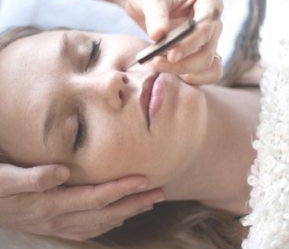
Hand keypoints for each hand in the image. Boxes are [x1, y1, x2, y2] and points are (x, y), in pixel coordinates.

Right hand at [0, 163, 164, 240]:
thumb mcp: (6, 178)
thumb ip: (34, 176)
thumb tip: (63, 172)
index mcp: (52, 204)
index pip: (96, 198)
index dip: (121, 189)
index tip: (143, 180)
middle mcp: (59, 218)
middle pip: (106, 212)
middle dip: (135, 202)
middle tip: (160, 192)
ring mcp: (59, 225)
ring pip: (101, 222)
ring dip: (127, 212)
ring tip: (148, 203)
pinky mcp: (56, 225)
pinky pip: (89, 229)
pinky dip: (109, 223)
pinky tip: (119, 217)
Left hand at [125, 0, 223, 84]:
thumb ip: (156, 16)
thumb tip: (158, 35)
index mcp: (209, 4)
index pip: (207, 28)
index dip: (191, 44)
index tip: (171, 54)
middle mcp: (212, 25)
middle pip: (207, 53)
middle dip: (184, 63)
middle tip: (157, 64)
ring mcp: (205, 41)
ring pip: (205, 66)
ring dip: (184, 72)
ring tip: (158, 66)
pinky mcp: (195, 53)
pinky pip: (200, 72)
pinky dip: (186, 77)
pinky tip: (166, 72)